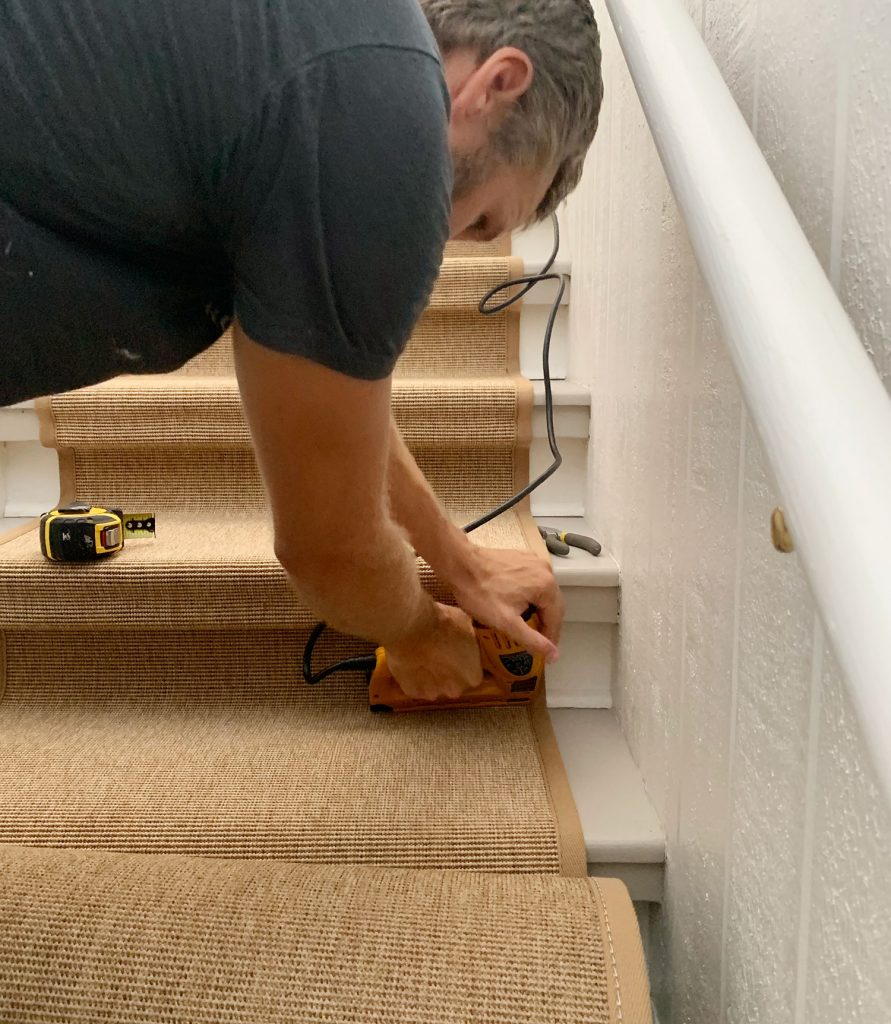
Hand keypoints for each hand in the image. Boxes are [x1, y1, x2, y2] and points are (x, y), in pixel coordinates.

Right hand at [385, 603, 482, 700]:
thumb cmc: (440, 624)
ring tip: (422, 656)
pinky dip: (413, 677)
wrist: (410, 628)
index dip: (464, 662)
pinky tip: (410, 661)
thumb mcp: (464, 622)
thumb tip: (465, 634)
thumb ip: (468, 637)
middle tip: (438, 654)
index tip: (456, 653)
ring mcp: (433, 693)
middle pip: (454, 684)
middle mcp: (455, 690)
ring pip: (433, 686)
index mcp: (472, 676)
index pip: (472, 674)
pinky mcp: (412, 691)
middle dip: (448, 672)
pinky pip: (415, 686)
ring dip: (430, 675)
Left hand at [445, 547, 563, 661]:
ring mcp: (533, 560)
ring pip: (543, 591)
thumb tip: (554, 655)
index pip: (556, 618)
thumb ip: (532, 640)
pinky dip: (530, 594)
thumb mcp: (507, 622)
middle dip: (546, 623)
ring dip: (539, 608)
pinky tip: (520, 604)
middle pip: (552, 603)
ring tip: (530, 625)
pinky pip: (533, 580)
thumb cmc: (480, 594)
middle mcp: (545, 569)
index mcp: (547, 585)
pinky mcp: (522, 557)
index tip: (547, 654)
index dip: (551, 638)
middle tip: (539, 641)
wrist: (459, 564)